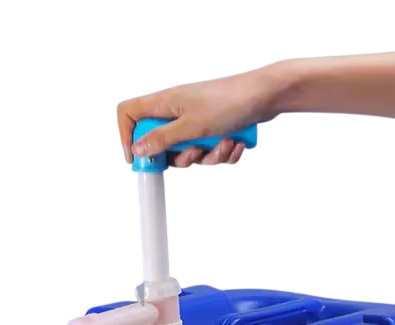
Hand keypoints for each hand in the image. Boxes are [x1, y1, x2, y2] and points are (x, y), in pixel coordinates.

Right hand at [117, 68, 279, 167]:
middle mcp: (176, 111)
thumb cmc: (229, 102)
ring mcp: (194, 121)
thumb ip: (161, 139)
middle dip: (181, 157)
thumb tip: (137, 149)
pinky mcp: (212, 129)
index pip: (129, 114)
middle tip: (194, 152)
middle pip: (160, 143)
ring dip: (207, 157)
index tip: (136, 157)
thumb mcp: (191, 126)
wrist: (267, 96)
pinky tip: (235, 144)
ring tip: (224, 144)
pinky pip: (208, 152)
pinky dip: (222, 153)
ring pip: (187, 152)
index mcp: (165, 103)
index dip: (126, 136)